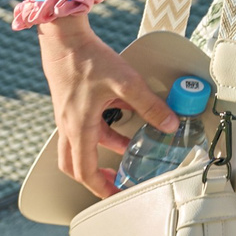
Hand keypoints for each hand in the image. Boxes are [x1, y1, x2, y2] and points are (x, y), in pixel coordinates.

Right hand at [38, 18, 178, 197]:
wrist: (65, 40)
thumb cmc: (88, 60)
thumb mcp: (126, 83)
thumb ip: (150, 105)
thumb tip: (170, 124)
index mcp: (78, 129)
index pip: (85, 171)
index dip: (100, 187)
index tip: (117, 195)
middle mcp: (69, 127)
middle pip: (75, 165)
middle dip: (95, 178)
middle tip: (116, 183)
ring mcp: (67, 116)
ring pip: (81, 146)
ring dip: (103, 151)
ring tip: (129, 151)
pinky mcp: (71, 105)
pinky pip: (86, 127)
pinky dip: (103, 131)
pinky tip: (124, 118)